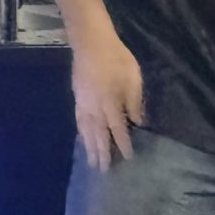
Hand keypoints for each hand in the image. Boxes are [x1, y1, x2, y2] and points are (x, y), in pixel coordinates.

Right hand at [72, 29, 143, 169]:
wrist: (90, 43)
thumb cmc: (116, 58)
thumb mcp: (133, 78)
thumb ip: (134, 101)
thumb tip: (137, 121)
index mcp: (110, 103)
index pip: (118, 129)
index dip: (123, 144)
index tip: (128, 158)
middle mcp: (95, 108)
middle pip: (99, 135)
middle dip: (102, 153)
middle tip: (103, 170)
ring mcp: (83, 104)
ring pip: (86, 131)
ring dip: (89, 147)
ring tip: (91, 161)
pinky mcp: (77, 98)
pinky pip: (79, 121)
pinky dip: (81, 133)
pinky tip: (82, 139)